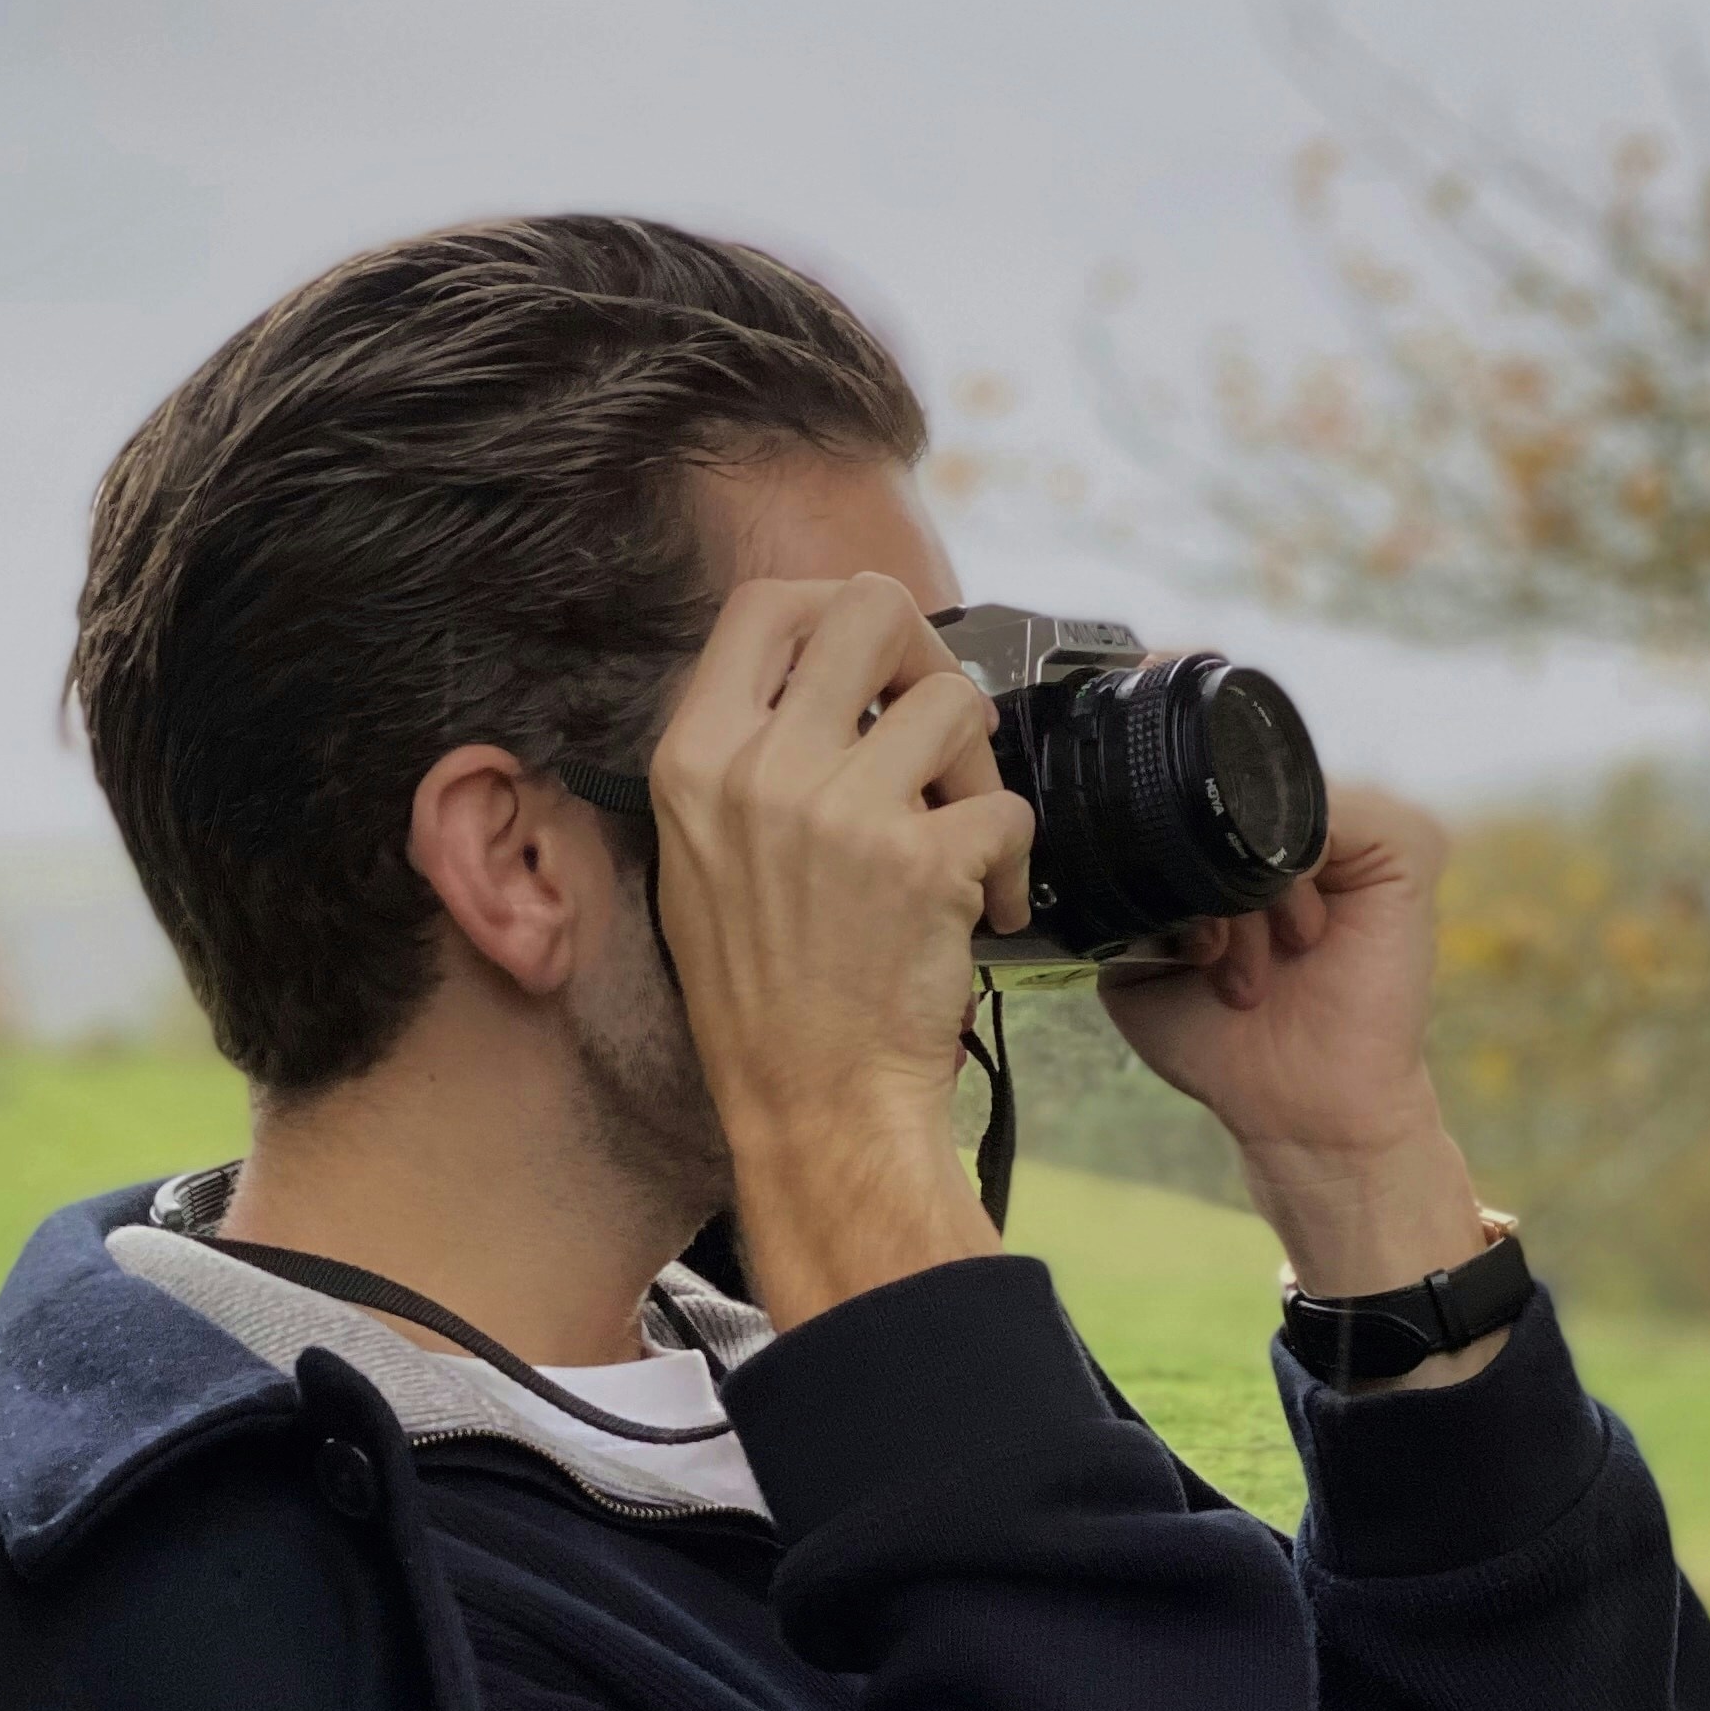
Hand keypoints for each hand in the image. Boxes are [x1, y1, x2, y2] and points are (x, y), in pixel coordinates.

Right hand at [647, 574, 1033, 1326]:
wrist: (811, 1105)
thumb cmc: (762, 996)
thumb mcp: (701, 861)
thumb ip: (744, 759)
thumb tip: (821, 679)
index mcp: (694, 760)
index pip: (765, 604)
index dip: (833, 611)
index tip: (868, 667)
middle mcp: (761, 769)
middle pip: (870, 609)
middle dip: (923, 656)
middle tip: (933, 728)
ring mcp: (843, 811)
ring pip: (958, 702)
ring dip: (977, 766)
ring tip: (961, 834)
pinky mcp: (924, 860)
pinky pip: (1008, 802)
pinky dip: (1015, 855)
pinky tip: (989, 906)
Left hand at [1099, 785, 1495, 1328]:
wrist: (1299, 1110)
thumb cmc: (1224, 1040)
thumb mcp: (1141, 956)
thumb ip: (1129, 891)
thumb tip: (1115, 837)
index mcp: (1247, 842)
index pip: (1196, 792)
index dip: (1164, 854)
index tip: (1173, 938)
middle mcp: (1305, 824)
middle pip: (1230, 796)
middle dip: (1201, 880)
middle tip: (1210, 960)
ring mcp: (1361, 827)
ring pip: (1270, 810)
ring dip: (1242, 893)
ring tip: (1249, 970)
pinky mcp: (1406, 843)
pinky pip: (1326, 816)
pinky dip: (1290, 882)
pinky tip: (1296, 940)